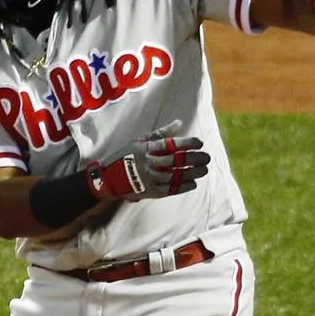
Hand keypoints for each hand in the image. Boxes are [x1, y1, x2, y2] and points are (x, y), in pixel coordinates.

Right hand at [86, 126, 210, 200]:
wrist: (107, 178)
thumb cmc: (125, 156)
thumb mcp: (139, 141)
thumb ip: (160, 134)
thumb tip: (179, 123)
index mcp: (146, 148)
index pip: (171, 145)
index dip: (188, 144)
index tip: (200, 143)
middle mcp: (148, 163)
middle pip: (176, 161)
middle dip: (194, 159)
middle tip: (207, 157)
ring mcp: (149, 178)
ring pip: (176, 176)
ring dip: (192, 173)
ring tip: (204, 170)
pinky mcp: (150, 191)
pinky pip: (170, 189)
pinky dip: (183, 186)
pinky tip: (193, 183)